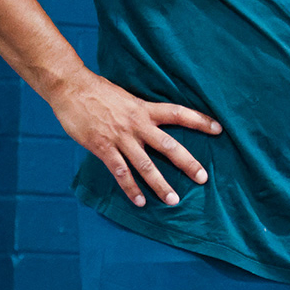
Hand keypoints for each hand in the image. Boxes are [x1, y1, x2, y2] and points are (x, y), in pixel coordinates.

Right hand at [51, 68, 222, 207]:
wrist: (71, 87)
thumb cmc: (98, 90)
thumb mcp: (126, 96)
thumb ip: (139, 111)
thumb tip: (152, 122)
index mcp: (144, 108)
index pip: (178, 113)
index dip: (199, 121)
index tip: (219, 129)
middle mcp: (137, 124)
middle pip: (168, 145)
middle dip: (187, 162)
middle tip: (203, 177)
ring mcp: (120, 137)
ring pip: (145, 165)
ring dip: (160, 184)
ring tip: (173, 200)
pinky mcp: (103, 147)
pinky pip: (120, 172)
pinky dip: (130, 189)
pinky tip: (139, 202)